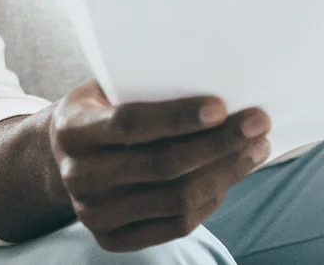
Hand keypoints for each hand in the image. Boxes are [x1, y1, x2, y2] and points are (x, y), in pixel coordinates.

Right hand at [49, 82, 270, 251]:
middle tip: (258, 123)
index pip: (130, 124)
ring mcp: (93, 214)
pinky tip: (231, 175)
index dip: (177, 117)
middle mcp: (78, 175)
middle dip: (219, 144)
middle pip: (162, 166)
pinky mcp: (111, 240)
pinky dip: (211, 199)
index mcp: (72, 129)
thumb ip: (149, 88)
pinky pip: (175, 225)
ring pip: (175, 199)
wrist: (65, 156)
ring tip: (256, 148)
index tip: (221, 106)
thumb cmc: (103, 109)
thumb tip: (221, 83)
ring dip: (226, 173)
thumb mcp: (110, 88)